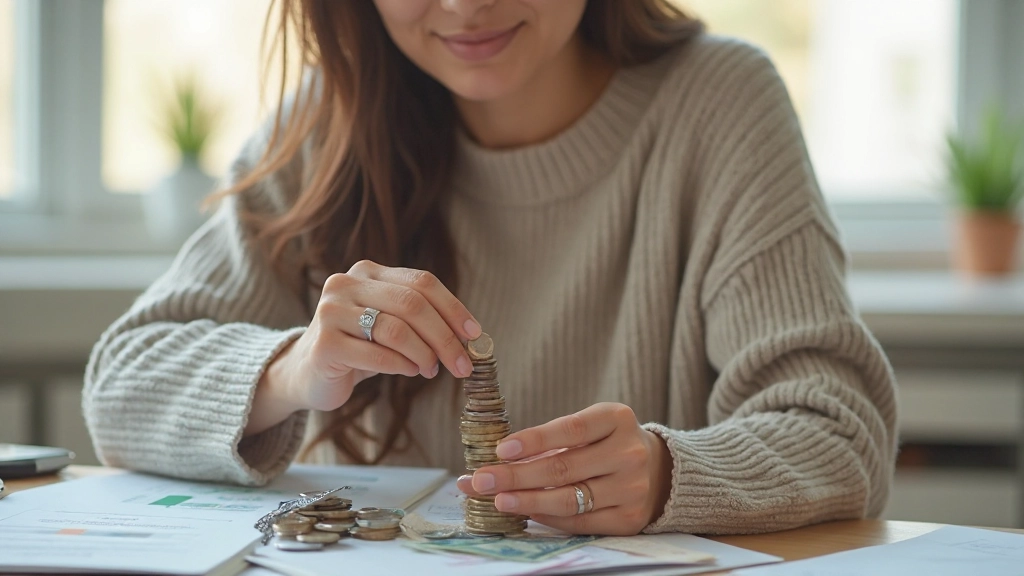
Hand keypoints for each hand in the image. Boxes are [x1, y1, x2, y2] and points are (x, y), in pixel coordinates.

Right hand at [248, 260, 480, 433]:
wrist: (308, 373)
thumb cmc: (359, 348)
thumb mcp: (391, 325)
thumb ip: (421, 320)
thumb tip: (469, 336)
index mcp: (368, 272)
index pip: (421, 282)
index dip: (453, 308)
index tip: (474, 334)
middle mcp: (346, 284)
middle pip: (412, 304)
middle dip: (444, 337)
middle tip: (462, 364)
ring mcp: (331, 311)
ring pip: (396, 330)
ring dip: (424, 354)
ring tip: (431, 370)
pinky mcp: (325, 344)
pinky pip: (378, 355)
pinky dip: (403, 366)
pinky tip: (411, 372)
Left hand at [456, 403, 673, 535]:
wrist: (658, 470)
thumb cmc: (608, 443)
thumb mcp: (591, 426)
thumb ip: (552, 440)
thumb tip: (499, 460)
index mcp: (617, 418)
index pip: (571, 429)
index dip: (535, 439)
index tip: (501, 449)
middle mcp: (629, 452)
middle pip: (564, 468)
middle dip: (516, 476)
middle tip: (480, 480)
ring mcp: (632, 488)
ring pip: (569, 500)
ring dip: (526, 501)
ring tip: (497, 499)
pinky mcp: (629, 519)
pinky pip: (579, 522)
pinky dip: (548, 517)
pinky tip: (525, 511)